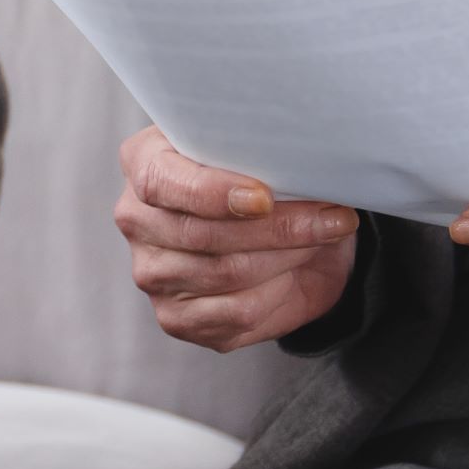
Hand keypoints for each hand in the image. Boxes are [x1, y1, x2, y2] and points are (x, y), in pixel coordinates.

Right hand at [116, 128, 361, 351]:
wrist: (284, 235)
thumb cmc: (269, 181)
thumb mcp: (265, 151)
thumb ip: (268, 153)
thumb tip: (310, 168)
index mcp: (144, 163)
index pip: (160, 182)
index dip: (212, 193)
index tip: (265, 197)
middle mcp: (136, 219)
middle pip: (201, 233)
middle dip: (277, 227)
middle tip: (332, 217)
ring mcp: (152, 273)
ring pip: (226, 273)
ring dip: (288, 257)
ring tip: (322, 238)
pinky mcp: (176, 317)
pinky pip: (236, 312)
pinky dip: (279, 293)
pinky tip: (295, 273)